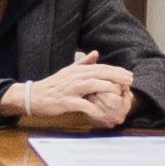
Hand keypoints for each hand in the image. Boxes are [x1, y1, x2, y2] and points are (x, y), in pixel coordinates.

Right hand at [19, 53, 133, 132]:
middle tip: (130, 81)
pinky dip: (94, 109)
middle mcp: (76, 77)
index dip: (116, 71)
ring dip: (108, 88)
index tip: (129, 75)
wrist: (34, 96)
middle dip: (117, 77)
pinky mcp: (66, 102)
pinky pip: (84, 105)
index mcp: (78, 70)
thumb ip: (83, 62)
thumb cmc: (53, 85)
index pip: (101, 67)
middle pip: (100, 74)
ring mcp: (71, 89)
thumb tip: (96, 53)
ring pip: (94, 85)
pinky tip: (104, 113)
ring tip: (120, 93)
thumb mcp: (68, 70)